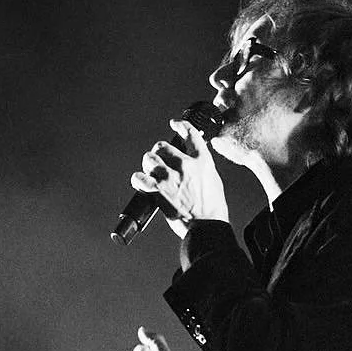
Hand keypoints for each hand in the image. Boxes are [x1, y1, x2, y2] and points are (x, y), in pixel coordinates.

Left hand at [130, 118, 228, 234]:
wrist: (207, 226)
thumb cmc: (212, 209)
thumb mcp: (213, 180)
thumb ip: (202, 167)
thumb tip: (193, 164)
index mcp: (202, 161)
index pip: (190, 134)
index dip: (181, 125)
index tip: (175, 124)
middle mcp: (185, 165)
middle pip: (163, 146)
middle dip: (159, 153)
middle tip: (159, 162)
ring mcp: (170, 177)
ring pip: (150, 158)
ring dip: (148, 164)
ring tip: (150, 172)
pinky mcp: (158, 190)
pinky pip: (139, 178)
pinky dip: (137, 179)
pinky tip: (140, 182)